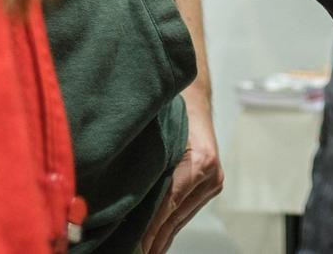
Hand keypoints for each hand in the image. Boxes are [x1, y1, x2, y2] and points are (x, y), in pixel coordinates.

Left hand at [138, 100, 223, 253]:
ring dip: (159, 237)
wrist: (193, 95)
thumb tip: (120, 199)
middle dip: (152, 240)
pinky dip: (167, 226)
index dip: (149, 229)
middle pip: (175, 217)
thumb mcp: (155, 132)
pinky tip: (153, 241)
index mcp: (201, 160)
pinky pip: (183, 212)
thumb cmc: (172, 107)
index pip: (168, 204)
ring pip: (179, 219)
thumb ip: (144, 165)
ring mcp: (212, 181)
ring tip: (140, 252)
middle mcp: (210, 175)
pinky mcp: (210, 185)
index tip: (135, 247)